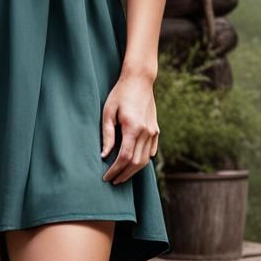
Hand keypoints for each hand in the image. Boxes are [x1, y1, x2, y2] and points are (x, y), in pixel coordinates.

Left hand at [100, 70, 159, 185]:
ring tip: (121, 175)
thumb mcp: (108, 111)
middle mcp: (146, 132)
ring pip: (145, 160)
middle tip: (112, 181)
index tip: (106, 177)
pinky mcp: (156, 130)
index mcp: (133, 128)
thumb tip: (104, 155)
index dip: (115, 170)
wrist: (140, 79)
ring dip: (133, 171)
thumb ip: (107, 135)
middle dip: (124, 175)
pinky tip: (134, 163)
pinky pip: (151, 151)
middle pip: (136, 163)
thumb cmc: (120, 94)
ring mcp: (153, 132)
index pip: (124, 157)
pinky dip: (143, 160)